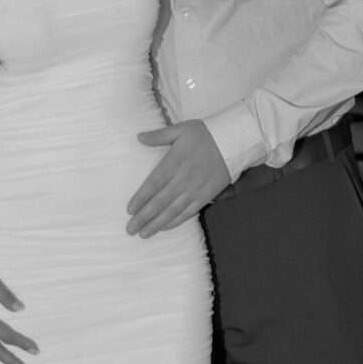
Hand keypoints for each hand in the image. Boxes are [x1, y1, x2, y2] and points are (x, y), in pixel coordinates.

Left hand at [126, 120, 230, 237]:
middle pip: (159, 201)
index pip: (153, 184)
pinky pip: (188, 212)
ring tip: (144, 234)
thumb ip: (159, 135)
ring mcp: (194, 190)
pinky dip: (176, 221)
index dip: (140, 198)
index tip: (129, 209)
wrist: (232, 142)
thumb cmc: (204, 134)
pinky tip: (165, 228)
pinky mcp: (205, 196)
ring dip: (157, 223)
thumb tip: (139, 137)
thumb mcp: (180, 129)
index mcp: (173, 162)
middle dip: (144, 217)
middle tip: (130, 229)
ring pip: (172, 211)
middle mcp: (182, 179)